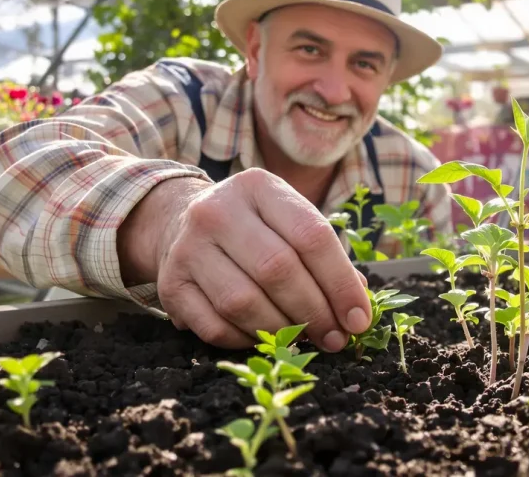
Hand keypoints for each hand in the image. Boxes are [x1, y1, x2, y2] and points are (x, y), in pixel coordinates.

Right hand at [119, 168, 371, 350]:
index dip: (340, 283)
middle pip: (277, 269)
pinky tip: (264, 339)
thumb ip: (325, 256)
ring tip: (305, 341)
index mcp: (258, 187)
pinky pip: (214, 327)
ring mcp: (188, 247)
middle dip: (315, 312)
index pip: (311, 236)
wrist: (181, 222)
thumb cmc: (255, 227)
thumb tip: (356, 305)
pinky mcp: (169, 284)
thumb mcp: (289, 221)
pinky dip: (245, 341)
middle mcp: (218, 210)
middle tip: (335, 338)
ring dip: (282, 331)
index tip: (359, 318)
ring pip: (243, 302)